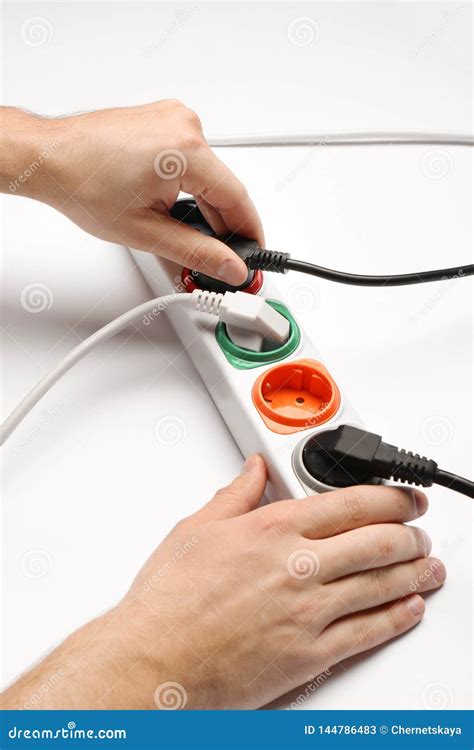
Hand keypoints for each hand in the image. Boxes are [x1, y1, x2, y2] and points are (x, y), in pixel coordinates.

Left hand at [0, 101, 262, 284]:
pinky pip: (190, 158)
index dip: (250, 232)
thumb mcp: (146, 232)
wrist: (48, 159)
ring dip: (204, 205)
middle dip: (223, 225)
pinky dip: (189, 185)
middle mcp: (185, 125)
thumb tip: (228, 266)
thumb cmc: (82, 184)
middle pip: (222, 186)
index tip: (256, 252)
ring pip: (207, 173)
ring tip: (189, 236)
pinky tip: (176, 209)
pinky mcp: (162, 120)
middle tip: (221, 257)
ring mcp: (173, 118)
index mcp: (186, 150)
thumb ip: (196, 253)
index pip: (237, 198)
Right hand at [1, 456, 445, 709]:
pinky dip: (397, 616)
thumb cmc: (170, 600)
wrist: (156, 661)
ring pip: (382, 583)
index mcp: (274, 529)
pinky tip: (408, 607)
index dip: (392, 496)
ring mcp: (309, 611)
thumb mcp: (197, 529)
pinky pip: (369, 631)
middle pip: (379, 541)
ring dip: (415, 572)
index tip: (406, 496)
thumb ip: (236, 495)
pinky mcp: (310, 653)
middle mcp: (299, 566)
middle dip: (410, 533)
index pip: (352, 502)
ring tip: (428, 565)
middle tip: (419, 530)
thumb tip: (253, 470)